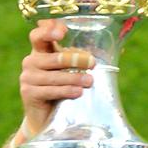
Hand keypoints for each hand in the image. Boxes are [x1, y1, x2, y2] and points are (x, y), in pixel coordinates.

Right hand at [19, 19, 95, 137]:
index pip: (39, 35)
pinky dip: (66, 91)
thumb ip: (84, 58)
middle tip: (92, 63)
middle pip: (54, 56)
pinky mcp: (28, 93)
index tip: (63, 32)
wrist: (45, 117)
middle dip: (75, 59)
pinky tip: (78, 92)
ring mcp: (28, 77)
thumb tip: (119, 48)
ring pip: (54, 75)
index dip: (48, 30)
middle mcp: (31, 61)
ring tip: (89, 81)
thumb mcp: (71, 70)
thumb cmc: (61, 89)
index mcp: (41, 51)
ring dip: (74, 78)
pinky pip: (50, 90)